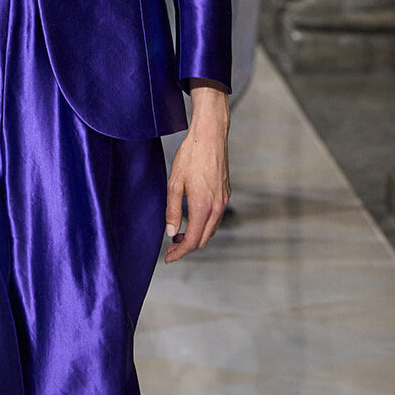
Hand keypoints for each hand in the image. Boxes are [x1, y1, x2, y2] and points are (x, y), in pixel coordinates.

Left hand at [164, 81, 229, 261]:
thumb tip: (171, 231)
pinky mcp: (225, 193)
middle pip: (203, 239)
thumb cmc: (191, 155)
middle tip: (170, 248)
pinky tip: (191, 219)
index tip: (168, 258)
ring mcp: (223, 200)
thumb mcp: (174, 183)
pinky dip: (203, 225)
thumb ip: (172, 210)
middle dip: (186, 247)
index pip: (192, 240)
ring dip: (195, 236)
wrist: (210, 136)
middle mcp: (217, 207)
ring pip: (211, 230)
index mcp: (203, 206)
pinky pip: (215, 218)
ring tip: (178, 234)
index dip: (179, 252)